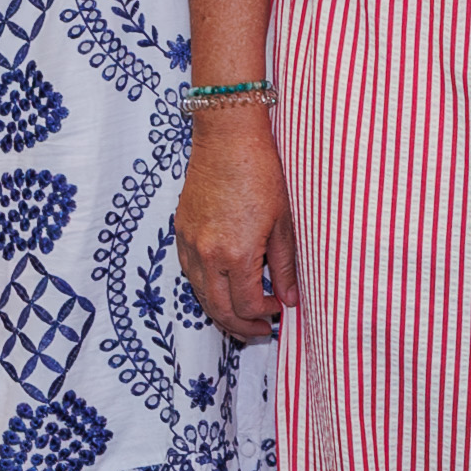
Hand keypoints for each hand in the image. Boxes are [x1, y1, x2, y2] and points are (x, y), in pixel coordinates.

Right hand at [174, 108, 295, 342]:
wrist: (227, 139)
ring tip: (240, 318)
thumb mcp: (283, 222)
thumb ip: (285, 266)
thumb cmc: (260, 173)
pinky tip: (221, 288)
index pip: (247, 304)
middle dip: (240, 326)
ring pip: (200, 294)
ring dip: (220, 311)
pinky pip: (189, 273)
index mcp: (236, 254)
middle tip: (259, 331)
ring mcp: (190, 243)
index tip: (278, 310)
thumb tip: (289, 298)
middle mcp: (207, 254)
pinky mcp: (181, 231)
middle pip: (219, 309)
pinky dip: (205, 288)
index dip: (264, 314)